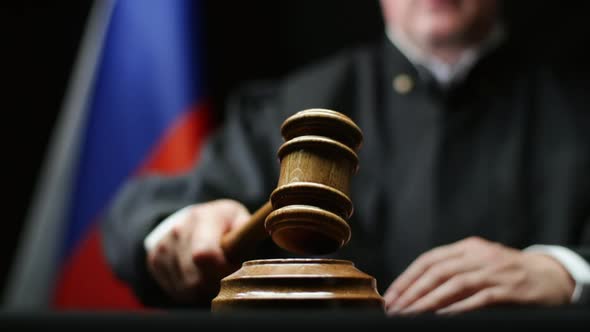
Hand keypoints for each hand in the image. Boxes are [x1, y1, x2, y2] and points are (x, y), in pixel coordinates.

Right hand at [146, 199, 250, 303]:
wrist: (189, 219)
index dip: (221, 270)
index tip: (231, 267)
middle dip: (213, 282)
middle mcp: (178, 231)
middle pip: (194, 278)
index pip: (204, 255)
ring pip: (185, 288)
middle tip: (223, 272)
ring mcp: (163, 246)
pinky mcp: (154, 260)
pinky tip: (197, 274)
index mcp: (203, 218)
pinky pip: (174, 290)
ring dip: (202, 287)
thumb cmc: (221, 222)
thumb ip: (246, 228)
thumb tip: (259, 234)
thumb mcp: (237, 217)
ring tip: (211, 271)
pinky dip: (189, 289)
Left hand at [384, 236, 574, 314]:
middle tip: (396, 308)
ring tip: (412, 315)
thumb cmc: (507, 272)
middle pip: (438, 271)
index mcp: (468, 247)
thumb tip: (417, 291)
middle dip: (413, 291)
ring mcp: (495, 271)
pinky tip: (441, 317)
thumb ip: (453, 271)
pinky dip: (458, 308)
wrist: (550, 276)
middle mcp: (479, 255)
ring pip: (454, 284)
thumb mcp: (479, 263)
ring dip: (429, 301)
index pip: (429, 259)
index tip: (392, 295)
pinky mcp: (510, 289)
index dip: (407, 277)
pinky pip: (479, 298)